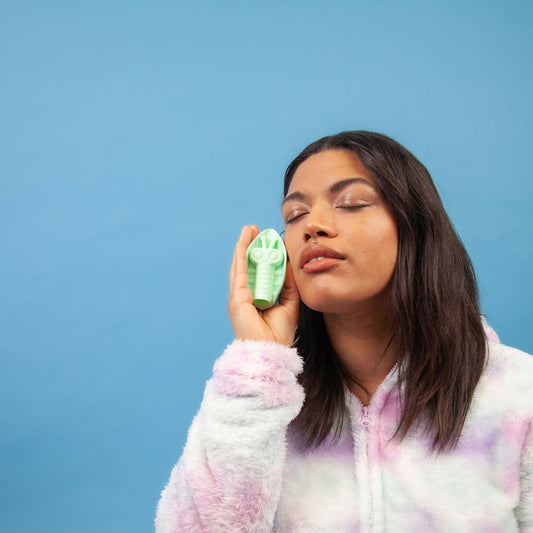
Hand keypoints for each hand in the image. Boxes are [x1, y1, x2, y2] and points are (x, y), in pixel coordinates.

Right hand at [228, 225, 298, 345]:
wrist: (270, 351)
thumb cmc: (278, 334)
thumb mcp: (289, 303)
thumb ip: (289, 285)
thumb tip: (290, 264)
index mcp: (257, 298)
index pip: (258, 272)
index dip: (262, 255)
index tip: (268, 240)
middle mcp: (245, 296)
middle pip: (248, 265)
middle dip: (251, 246)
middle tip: (256, 229)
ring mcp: (239, 296)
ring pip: (241, 265)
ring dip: (244, 245)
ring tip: (249, 229)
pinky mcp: (237, 297)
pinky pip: (239, 271)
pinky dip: (241, 254)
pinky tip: (243, 241)